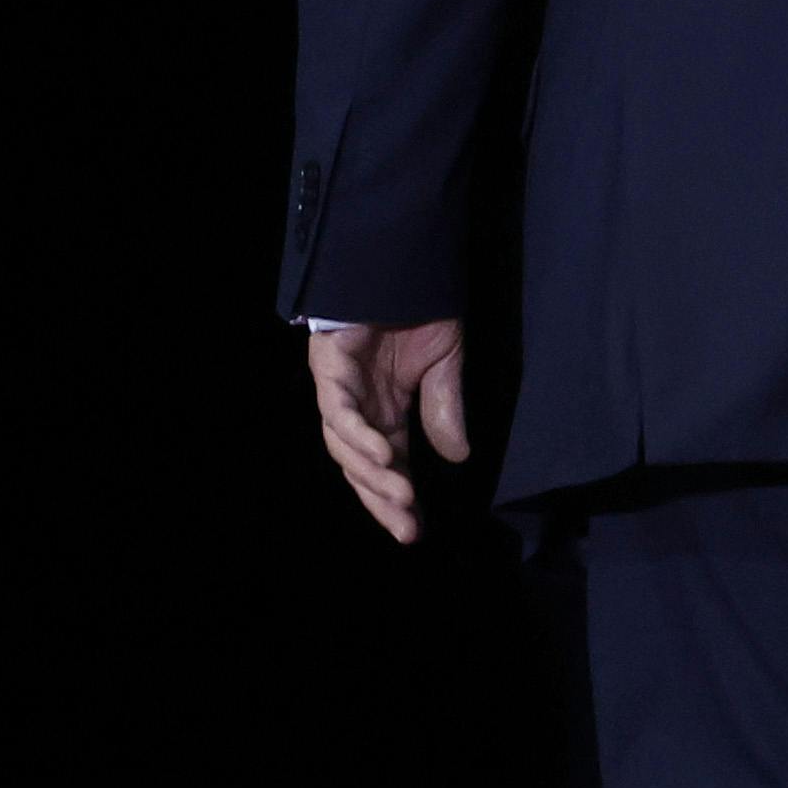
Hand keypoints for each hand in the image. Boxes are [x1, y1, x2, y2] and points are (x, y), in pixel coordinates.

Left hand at [306, 318, 469, 543]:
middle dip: (381, 500)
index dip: (396, 500)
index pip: (386, 467)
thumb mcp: (444, 364)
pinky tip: (384, 455)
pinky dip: (359, 434)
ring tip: (403, 496)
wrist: (398, 256)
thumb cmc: (418, 307)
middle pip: (359, 466)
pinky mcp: (329, 365)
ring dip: (372, 474)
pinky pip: (338, 410)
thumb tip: (458, 458)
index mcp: (382, 410)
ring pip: (344, 446)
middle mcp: (356, 406)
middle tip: (407, 530)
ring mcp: (338, 387)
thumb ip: (445, 409)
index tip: (416, 531)